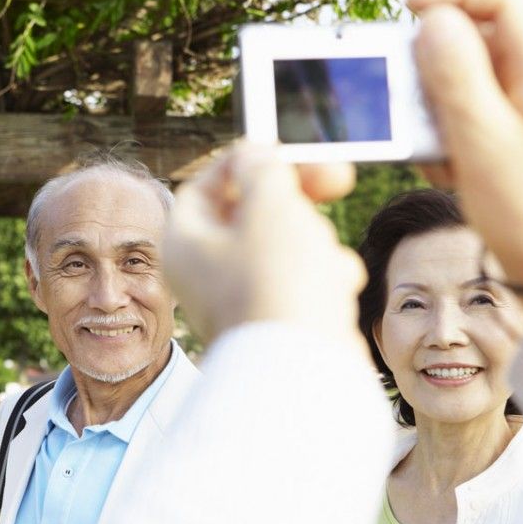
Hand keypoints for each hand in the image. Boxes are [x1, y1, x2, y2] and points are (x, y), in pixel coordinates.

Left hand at [163, 141, 367, 356]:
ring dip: (317, 240)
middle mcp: (206, 271)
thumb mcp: (269, 206)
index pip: (208, 183)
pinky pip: (305, 280)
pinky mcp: (278, 318)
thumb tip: (255, 158)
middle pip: (253, 211)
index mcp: (185, 242)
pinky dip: (326, 276)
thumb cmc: (278, 284)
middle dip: (297, 199)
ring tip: (322, 263)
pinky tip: (336, 289)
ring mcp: (243, 297)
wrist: (304, 371)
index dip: (249, 162)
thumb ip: (263, 170)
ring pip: (287, 243)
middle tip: (338, 180)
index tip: (285, 152)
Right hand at [409, 0, 522, 316]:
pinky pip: (459, 118)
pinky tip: (450, 171)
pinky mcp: (501, 134)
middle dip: (430, 74)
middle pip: (469, 41)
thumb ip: (455, 77)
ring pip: (457, 83)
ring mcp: (516, 108)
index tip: (409, 9)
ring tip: (440, 156)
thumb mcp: (482, 142)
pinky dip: (442, 139)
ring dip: (433, 115)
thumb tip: (433, 21)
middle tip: (412, 108)